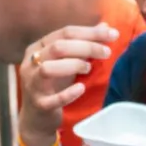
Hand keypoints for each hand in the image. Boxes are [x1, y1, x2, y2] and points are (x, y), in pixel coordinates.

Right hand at [17, 24, 117, 145]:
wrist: (37, 118)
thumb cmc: (54, 85)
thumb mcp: (68, 61)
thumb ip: (84, 44)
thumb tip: (106, 27)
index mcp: (38, 47)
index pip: (65, 32)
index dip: (90, 32)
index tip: (113, 34)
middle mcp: (31, 63)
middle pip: (58, 47)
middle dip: (86, 47)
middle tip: (107, 53)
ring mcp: (32, 84)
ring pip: (47, 68)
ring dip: (72, 65)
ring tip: (89, 68)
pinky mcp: (38, 104)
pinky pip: (51, 99)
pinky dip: (67, 93)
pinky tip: (81, 88)